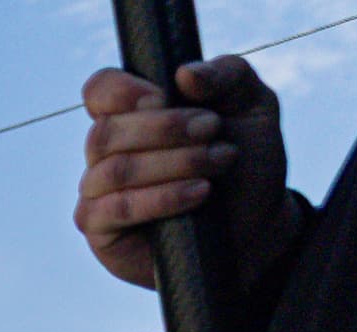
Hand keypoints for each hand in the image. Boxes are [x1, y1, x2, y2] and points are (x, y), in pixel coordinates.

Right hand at [77, 56, 295, 289]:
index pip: (100, 90)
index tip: (163, 95)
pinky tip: (198, 193)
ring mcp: (98, 193)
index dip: (120, 90)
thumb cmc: (247, 161)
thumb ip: (227, 75)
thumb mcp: (254, 105)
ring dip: (172, 163)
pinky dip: (160, 199)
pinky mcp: (102, 231)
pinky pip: (114, 210)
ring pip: (114, 171)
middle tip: (213, 130)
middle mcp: (108, 152)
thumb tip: (183, 74)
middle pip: (105, 132)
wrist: (257, 223)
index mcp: (133, 114)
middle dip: (164, 128)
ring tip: (218, 163)